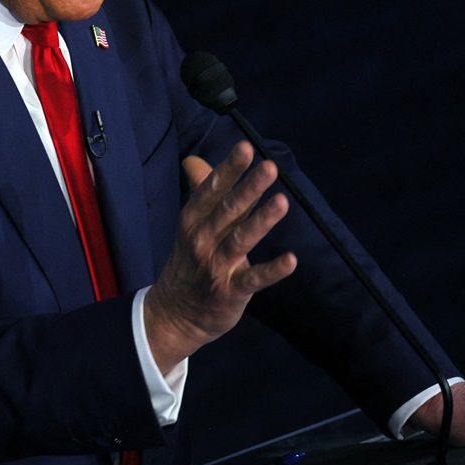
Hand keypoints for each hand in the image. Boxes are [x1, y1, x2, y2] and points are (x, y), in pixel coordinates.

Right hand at [143, 141, 296, 372]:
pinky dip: (272, 271)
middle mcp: (201, 241)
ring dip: (261, 221)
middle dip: (248, 187)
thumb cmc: (189, 263)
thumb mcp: (190, 226)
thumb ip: (201, 192)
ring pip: (240, 240)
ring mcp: (215, 267)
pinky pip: (253, 280)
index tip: (245, 148)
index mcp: (192, 221)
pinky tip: (291, 260)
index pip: (211, 190)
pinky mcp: (230, 293)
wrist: (173, 316)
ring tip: (282, 202)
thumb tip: (194, 160)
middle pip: (227, 210)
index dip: (228, 169)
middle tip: (270, 166)